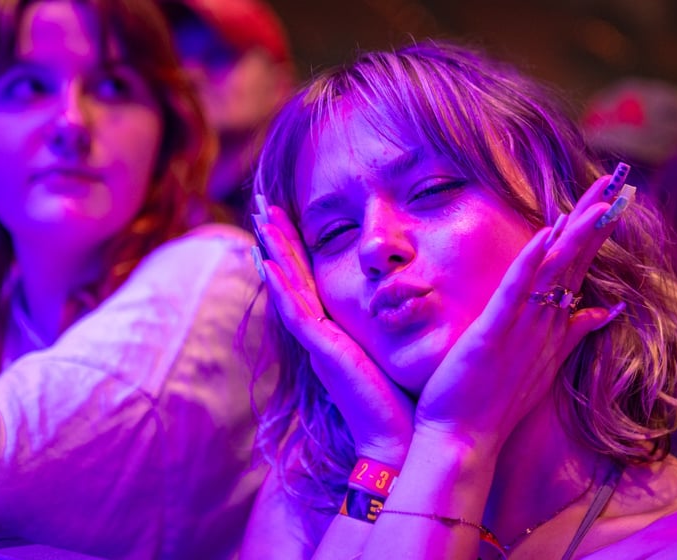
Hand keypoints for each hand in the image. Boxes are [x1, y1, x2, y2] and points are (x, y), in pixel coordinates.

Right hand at [253, 195, 413, 466]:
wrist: (404, 437)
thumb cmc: (406, 397)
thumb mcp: (399, 347)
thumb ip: (397, 321)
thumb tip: (415, 291)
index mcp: (337, 330)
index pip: (311, 277)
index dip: (298, 245)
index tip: (289, 213)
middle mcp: (322, 333)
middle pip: (293, 275)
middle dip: (279, 239)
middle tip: (264, 204)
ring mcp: (319, 342)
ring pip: (288, 287)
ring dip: (274, 251)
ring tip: (261, 218)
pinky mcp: (323, 352)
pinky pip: (296, 312)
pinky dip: (281, 286)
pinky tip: (268, 261)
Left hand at [413, 173, 629, 453]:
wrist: (465, 440)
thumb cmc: (496, 400)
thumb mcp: (543, 361)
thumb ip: (576, 331)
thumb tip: (607, 308)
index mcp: (553, 323)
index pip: (580, 267)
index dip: (596, 232)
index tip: (614, 199)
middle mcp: (545, 323)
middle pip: (575, 261)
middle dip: (596, 220)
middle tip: (620, 182)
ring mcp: (523, 328)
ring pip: (554, 273)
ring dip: (577, 235)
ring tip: (601, 200)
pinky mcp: (493, 334)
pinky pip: (514, 292)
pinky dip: (530, 263)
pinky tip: (545, 233)